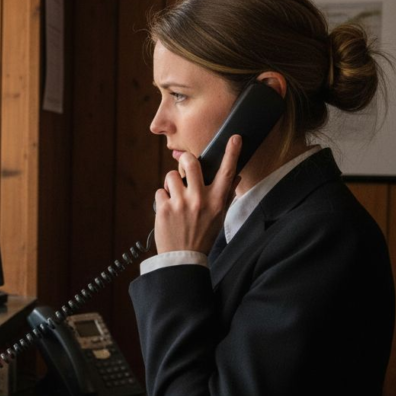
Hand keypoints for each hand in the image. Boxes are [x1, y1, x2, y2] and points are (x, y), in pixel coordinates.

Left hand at [153, 135, 241, 253]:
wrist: (183, 257)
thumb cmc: (203, 236)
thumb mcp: (219, 217)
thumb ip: (225, 196)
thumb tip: (235, 178)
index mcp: (217, 201)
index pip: (227, 173)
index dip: (232, 153)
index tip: (235, 138)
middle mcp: (200, 199)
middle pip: (190, 163)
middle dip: (184, 159)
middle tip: (183, 162)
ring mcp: (181, 203)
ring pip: (170, 176)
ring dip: (171, 184)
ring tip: (175, 198)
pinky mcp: (164, 208)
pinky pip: (160, 192)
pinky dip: (162, 199)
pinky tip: (168, 211)